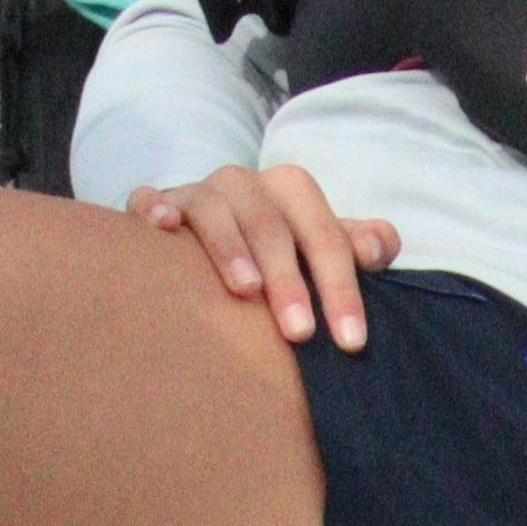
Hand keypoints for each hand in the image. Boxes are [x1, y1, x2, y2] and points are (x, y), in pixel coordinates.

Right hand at [132, 161, 401, 351]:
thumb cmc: (278, 251)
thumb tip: (378, 248)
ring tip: (245, 291)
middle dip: (289, 279)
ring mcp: (197, 191)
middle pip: (270, 224)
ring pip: (214, 208)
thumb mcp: (321, 246)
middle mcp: (244, 184)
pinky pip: (148, 198)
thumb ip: (359, 245)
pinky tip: (163, 229)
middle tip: (300, 333)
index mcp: (290, 189)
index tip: (351, 342)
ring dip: (230, 247)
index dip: (342, 287)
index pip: (325, 235)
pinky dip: (154, 207)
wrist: (214, 231)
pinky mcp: (157, 204)